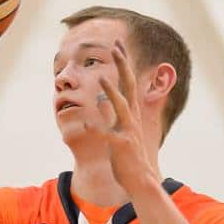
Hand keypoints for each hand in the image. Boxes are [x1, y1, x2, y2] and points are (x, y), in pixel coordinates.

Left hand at [97, 40, 157, 197]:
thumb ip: (111, 113)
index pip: (129, 82)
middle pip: (129, 86)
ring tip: (102, 76)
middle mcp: (131, 118)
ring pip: (121, 106)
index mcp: (131, 113)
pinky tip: (83, 123)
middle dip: (123, 66)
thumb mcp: (119, 129)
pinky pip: (106, 135)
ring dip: (112, 91)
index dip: (124, 63)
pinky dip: (95, 128)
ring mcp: (127, 131)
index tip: (118, 44)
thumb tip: (99, 97)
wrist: (139, 179)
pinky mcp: (120, 146)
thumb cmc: (127, 155)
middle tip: (116, 46)